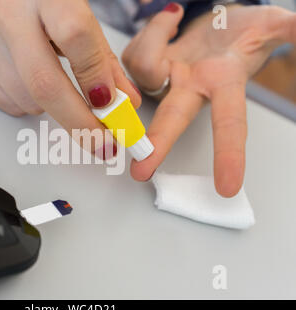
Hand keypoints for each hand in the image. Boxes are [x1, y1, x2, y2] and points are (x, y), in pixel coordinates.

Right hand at [0, 0, 140, 154]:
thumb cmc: (43, 7)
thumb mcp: (79, 19)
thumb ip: (103, 59)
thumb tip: (124, 103)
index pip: (76, 37)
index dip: (96, 77)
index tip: (112, 109)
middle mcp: (8, 15)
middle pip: (45, 83)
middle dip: (79, 122)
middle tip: (102, 143)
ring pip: (29, 101)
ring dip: (51, 106)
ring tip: (50, 77)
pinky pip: (9, 106)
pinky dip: (27, 104)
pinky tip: (25, 79)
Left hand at [122, 3, 295, 196]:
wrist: (211, 22)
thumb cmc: (239, 31)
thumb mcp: (268, 26)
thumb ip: (287, 29)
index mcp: (223, 85)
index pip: (230, 123)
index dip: (230, 153)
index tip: (228, 187)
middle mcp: (190, 89)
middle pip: (172, 118)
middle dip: (158, 144)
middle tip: (141, 173)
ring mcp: (163, 80)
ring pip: (143, 65)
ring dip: (157, 34)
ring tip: (176, 18)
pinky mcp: (142, 68)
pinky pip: (133, 52)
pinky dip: (150, 31)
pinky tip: (166, 26)